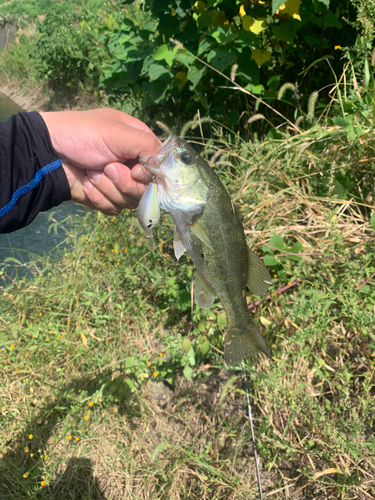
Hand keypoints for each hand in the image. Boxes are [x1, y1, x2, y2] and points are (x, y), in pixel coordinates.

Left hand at [40, 108, 159, 214]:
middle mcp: (134, 166)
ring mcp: (120, 184)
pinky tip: (86, 184)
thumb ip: (149, 147)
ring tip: (91, 173)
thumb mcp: (119, 132)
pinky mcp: (106, 198)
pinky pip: (114, 209)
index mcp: (140, 146)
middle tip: (106, 167)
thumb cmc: (83, 134)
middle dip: (124, 182)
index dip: (150, 175)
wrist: (48, 153)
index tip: (135, 170)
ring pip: (131, 202)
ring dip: (108, 188)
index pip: (162, 169)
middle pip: (148, 190)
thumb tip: (166, 170)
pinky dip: (98, 198)